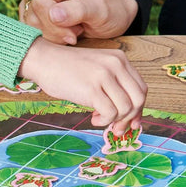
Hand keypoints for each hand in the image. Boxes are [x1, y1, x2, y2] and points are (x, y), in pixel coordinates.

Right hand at [18, 37, 146, 130]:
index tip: (129, 121)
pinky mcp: (92, 88)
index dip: (138, 109)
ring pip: (126, 108)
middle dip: (130, 118)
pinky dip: (104, 121)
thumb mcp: (98, 69)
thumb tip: (131, 118)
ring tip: (99, 117)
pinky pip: (111, 113)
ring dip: (115, 120)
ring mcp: (104, 75)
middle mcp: (116, 64)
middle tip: (117, 127)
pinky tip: (93, 118)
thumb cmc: (69, 70)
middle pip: (139, 99)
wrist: (44, 60)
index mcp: (120, 59)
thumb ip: (115, 85)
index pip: (141, 88)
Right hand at [19, 0, 137, 43]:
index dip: (53, 24)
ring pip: (28, 21)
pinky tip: (62, 34)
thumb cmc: (110, 10)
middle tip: (76, 33)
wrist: (112, 14)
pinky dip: (44, 35)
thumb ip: (78, 11)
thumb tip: (54, 14)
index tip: (74, 35)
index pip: (41, 3)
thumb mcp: (101, 11)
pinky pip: (28, 25)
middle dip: (53, 31)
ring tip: (71, 31)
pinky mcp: (33, 7)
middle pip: (33, 13)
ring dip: (49, 34)